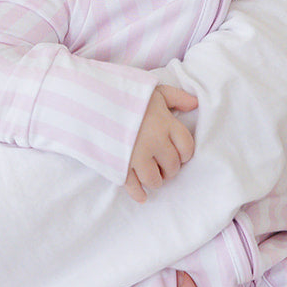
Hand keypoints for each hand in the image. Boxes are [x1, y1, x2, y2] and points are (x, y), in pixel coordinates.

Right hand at [125, 84, 197, 201]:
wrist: (91, 98)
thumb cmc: (125, 93)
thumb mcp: (154, 89)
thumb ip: (177, 96)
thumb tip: (195, 103)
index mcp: (165, 123)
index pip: (187, 147)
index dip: (185, 153)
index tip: (180, 153)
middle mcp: (154, 141)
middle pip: (172, 165)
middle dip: (171, 168)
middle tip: (165, 165)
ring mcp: (136, 155)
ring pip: (155, 179)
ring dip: (157, 180)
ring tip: (153, 175)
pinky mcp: (119, 164)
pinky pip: (132, 186)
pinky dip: (138, 194)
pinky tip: (143, 197)